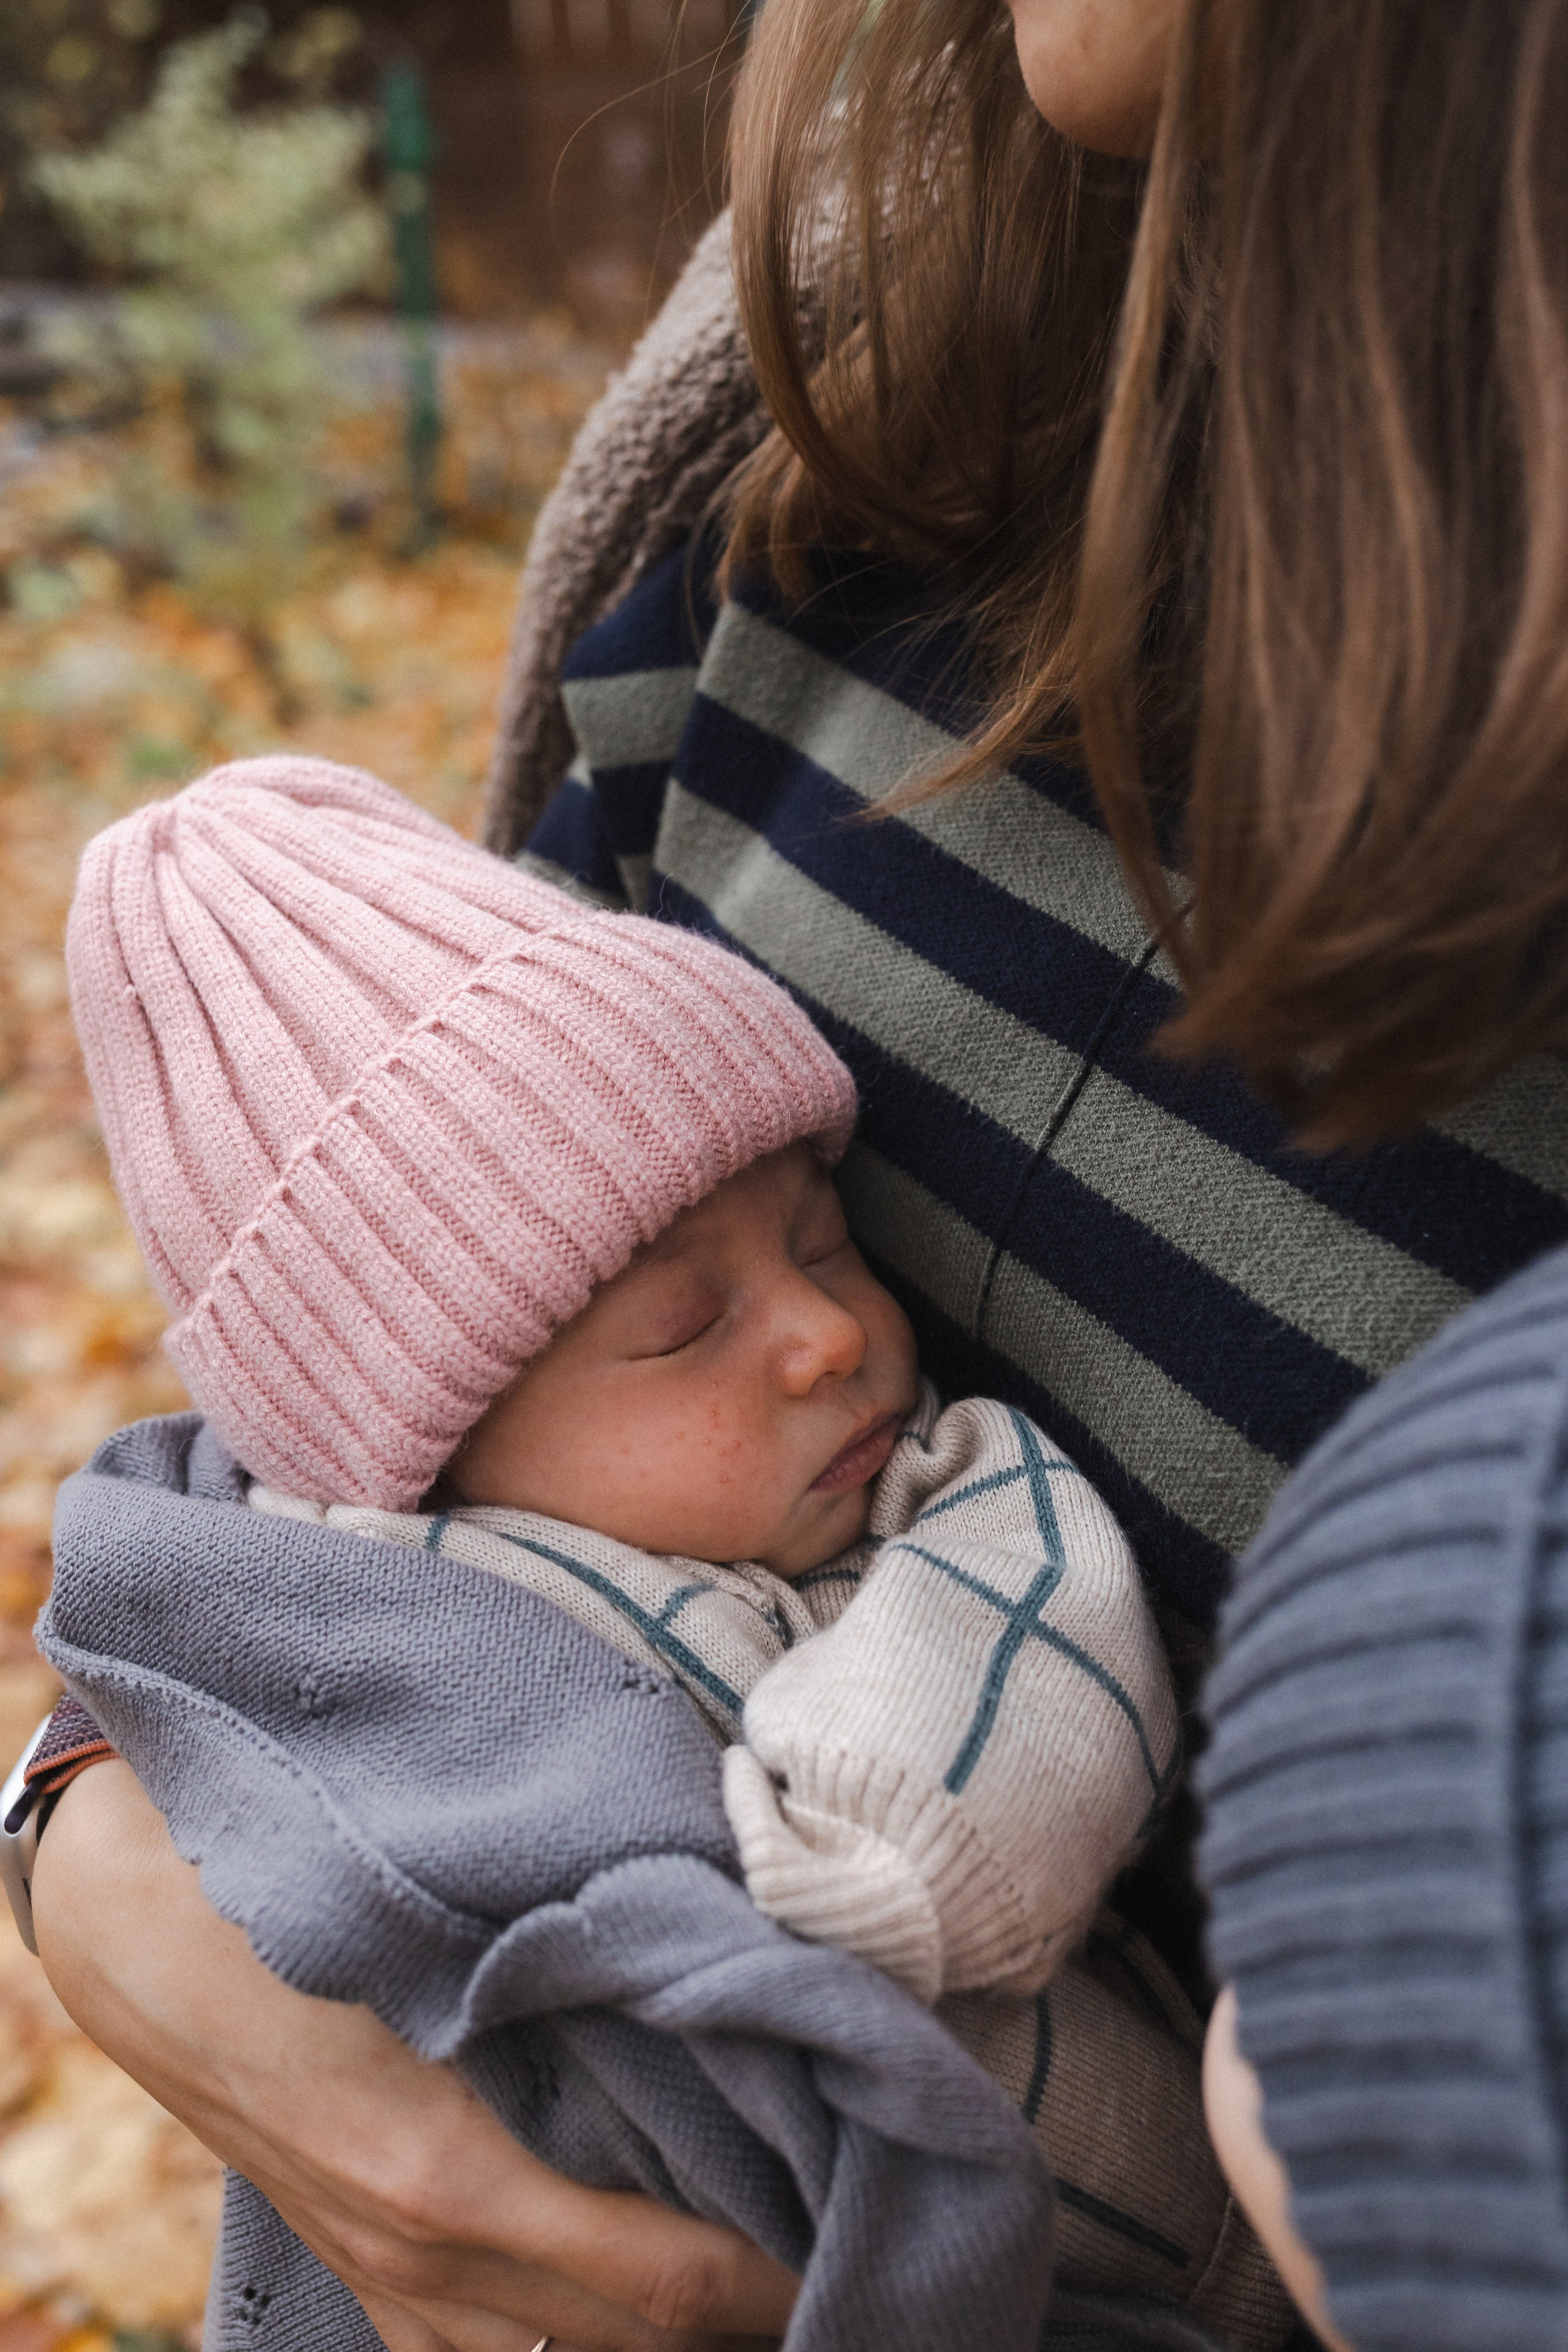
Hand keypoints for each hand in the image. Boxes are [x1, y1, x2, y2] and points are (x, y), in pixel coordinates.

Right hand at [33, 1763, 795, 2351]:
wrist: (140, 1927)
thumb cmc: (303, 1907)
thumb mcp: (447, 1944)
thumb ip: (581, 1988)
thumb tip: (725, 1998)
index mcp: (448, 2184)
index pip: (662, 2281)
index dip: (775, 2275)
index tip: (860, 2227)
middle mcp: (419, 2262)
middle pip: (628, 2339)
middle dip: (747, 2309)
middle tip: (850, 2246)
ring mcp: (382, 2283)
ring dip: (661, 2330)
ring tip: (762, 2267)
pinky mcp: (359, 2272)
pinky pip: (484, 2350)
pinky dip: (574, 2336)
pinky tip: (629, 2291)